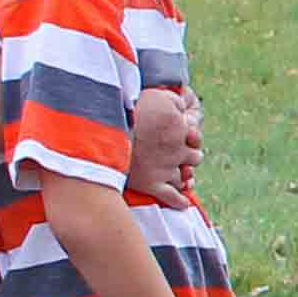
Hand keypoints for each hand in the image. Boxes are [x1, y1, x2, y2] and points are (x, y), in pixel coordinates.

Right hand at [127, 85, 201, 199]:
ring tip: (181, 176)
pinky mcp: (151, 183)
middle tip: (178, 157)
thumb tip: (184, 102)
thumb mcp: (157, 94)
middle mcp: (176, 149)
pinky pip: (172, 197)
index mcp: (178, 127)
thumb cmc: (128, 108)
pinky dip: (179, 201)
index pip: (194, 137)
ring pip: (184, 177)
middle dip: (188, 157)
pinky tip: (183, 202)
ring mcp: (164, 168)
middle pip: (195, 158)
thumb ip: (173, 99)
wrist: (102, 130)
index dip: (190, 137)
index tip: (184, 135)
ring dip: (184, 177)